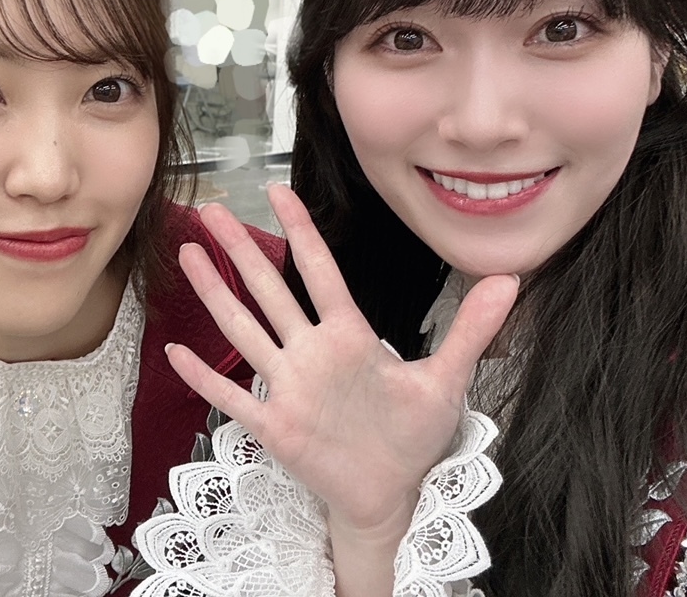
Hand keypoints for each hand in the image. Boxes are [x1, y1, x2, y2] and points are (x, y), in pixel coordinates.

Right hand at [167, 184, 516, 540]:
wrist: (392, 494)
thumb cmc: (413, 435)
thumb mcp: (446, 380)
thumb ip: (471, 330)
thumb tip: (511, 280)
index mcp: (349, 336)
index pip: (320, 272)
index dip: (300, 232)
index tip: (279, 191)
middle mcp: (311, 353)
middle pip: (269, 291)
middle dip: (239, 251)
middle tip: (212, 212)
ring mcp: (289, 387)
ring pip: (245, 330)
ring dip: (214, 294)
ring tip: (187, 255)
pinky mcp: (275, 426)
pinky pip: (233, 396)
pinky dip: (204, 376)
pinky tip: (175, 351)